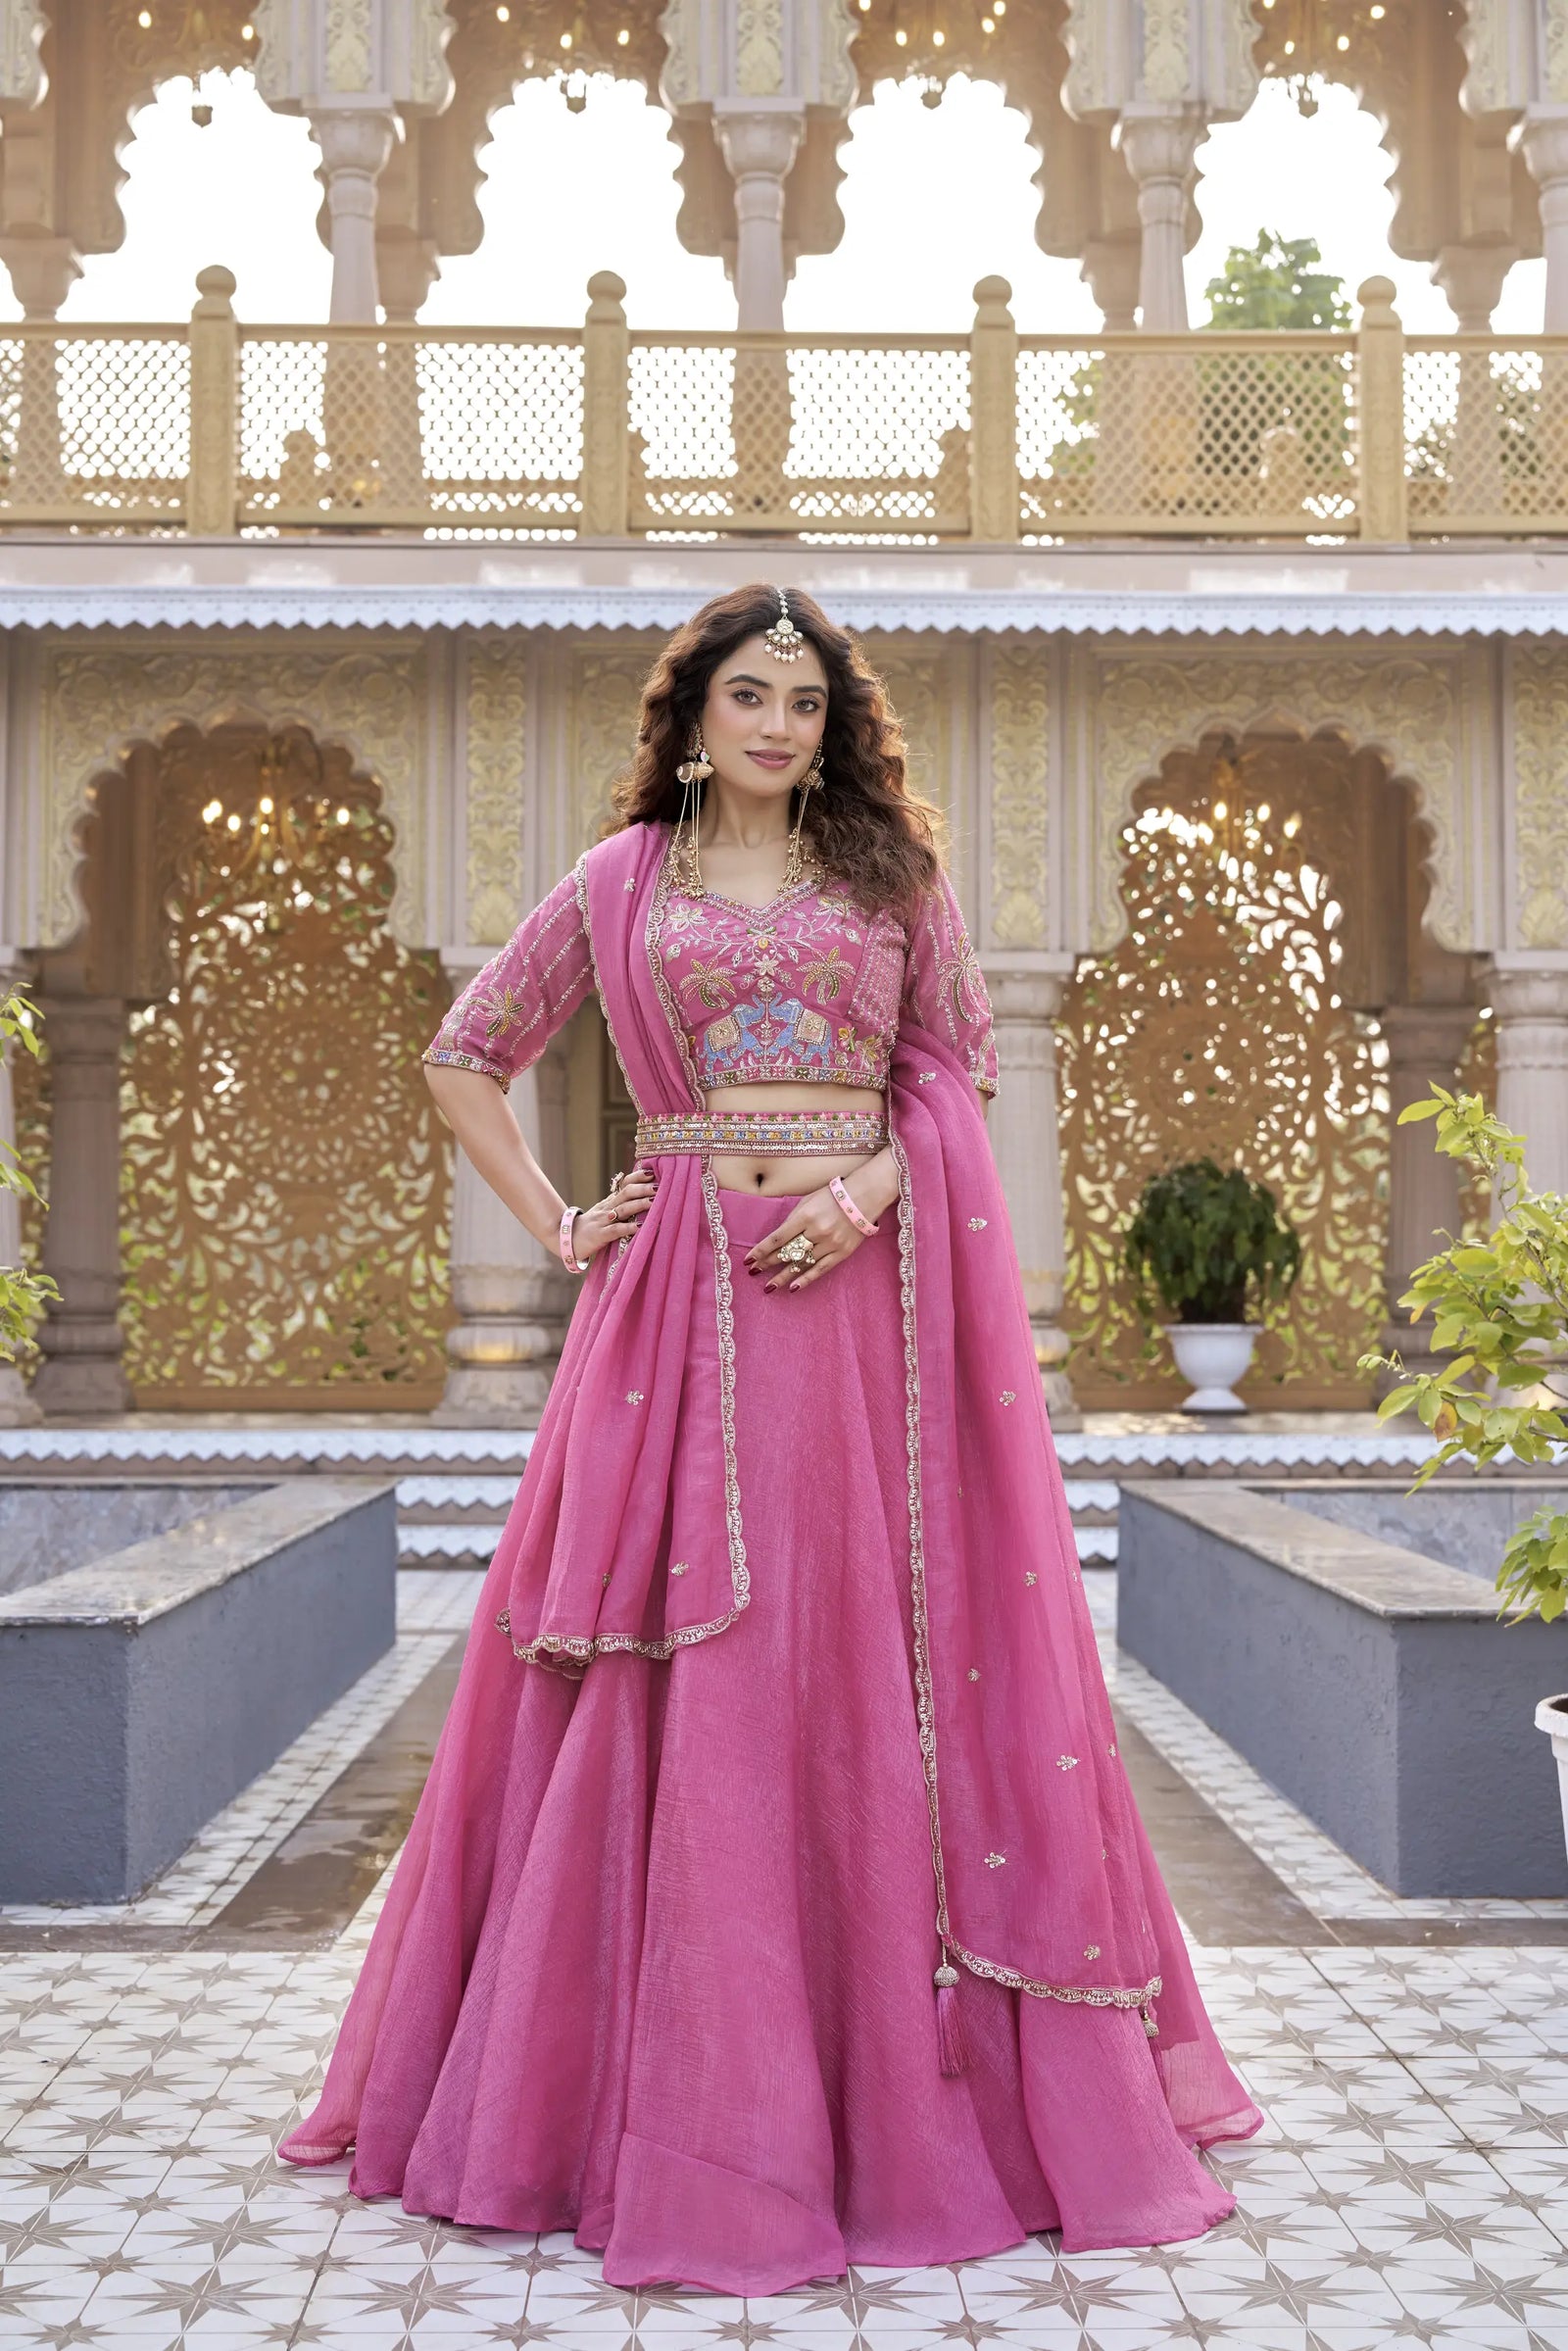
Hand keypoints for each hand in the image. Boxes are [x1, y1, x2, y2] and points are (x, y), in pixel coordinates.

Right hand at [569, 1164, 657, 1261]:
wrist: (567, 1240)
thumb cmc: (591, 1227)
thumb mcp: (606, 1212)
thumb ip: (621, 1205)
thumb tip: (643, 1197)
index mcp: (610, 1202)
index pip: (625, 1184)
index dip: (638, 1177)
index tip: (654, 1172)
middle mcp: (608, 1208)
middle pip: (626, 1193)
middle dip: (643, 1188)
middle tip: (660, 1186)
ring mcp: (603, 1221)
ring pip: (623, 1209)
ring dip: (640, 1204)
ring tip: (655, 1202)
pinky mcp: (600, 1235)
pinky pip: (615, 1230)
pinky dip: (628, 1227)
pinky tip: (640, 1227)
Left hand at [744, 1180, 870, 1293]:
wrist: (865, 1197)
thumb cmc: (833, 1196)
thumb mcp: (808, 1201)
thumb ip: (793, 1219)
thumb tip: (778, 1239)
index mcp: (805, 1216)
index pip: (778, 1238)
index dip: (761, 1250)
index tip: (748, 1259)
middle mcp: (817, 1231)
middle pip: (787, 1252)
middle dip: (767, 1263)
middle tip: (753, 1272)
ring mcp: (830, 1243)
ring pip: (802, 1263)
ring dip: (783, 1276)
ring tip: (768, 1286)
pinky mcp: (842, 1253)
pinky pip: (821, 1270)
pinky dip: (806, 1279)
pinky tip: (792, 1288)